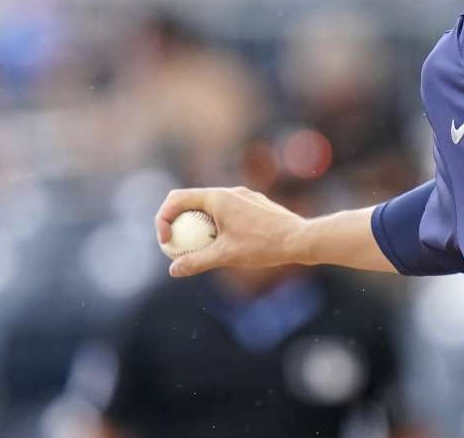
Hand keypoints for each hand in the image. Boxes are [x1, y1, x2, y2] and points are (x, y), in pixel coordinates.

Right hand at [155, 187, 307, 276]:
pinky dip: (215, 225)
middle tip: (174, 246)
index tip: (167, 243)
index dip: (163, 219)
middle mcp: (229, 192)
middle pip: (190, 201)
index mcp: (218, 197)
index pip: (176, 199)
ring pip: (208, 207)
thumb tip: (173, 270)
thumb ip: (197, 261)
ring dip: (195, 225)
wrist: (301, 239)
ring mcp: (242, 197)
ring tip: (197, 250)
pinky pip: (225, 212)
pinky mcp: (253, 206)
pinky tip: (222, 246)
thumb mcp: (226, 256)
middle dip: (175, 221)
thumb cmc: (264, 245)